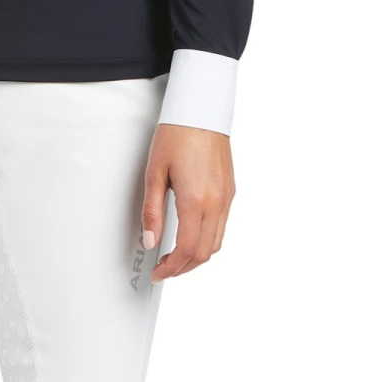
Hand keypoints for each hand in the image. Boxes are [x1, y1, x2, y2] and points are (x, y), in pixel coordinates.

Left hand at [141, 122, 235, 282]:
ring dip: (197, 256)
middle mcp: (216, 202)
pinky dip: (207, 239)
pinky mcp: (230, 190)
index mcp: (196, 200)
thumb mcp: (154, 172)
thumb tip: (150, 240)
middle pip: (204, 253)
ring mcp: (227, 197)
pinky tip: (192, 234)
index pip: (186, 250)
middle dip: (184, 268)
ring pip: (216, 243)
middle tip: (164, 269)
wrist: (200, 110)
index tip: (158, 272)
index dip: (171, 268)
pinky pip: (222, 226)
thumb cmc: (177, 134)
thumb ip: (152, 211)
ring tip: (176, 256)